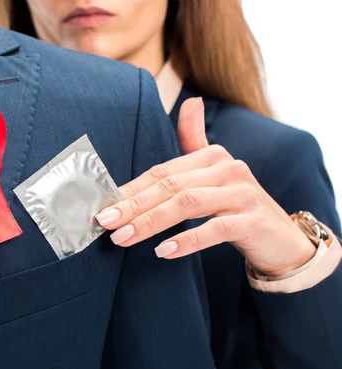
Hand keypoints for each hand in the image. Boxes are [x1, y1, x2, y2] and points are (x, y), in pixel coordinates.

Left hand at [96, 98, 315, 276]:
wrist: (281, 239)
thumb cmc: (237, 207)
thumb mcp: (215, 174)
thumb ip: (196, 141)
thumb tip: (190, 103)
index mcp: (212, 156)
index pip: (161, 172)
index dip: (130, 189)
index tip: (102, 205)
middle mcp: (228, 169)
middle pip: (170, 186)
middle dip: (133, 205)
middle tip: (105, 222)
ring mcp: (242, 193)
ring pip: (188, 204)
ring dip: (151, 221)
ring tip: (123, 238)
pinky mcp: (252, 220)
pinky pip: (215, 229)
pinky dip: (188, 240)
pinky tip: (164, 251)